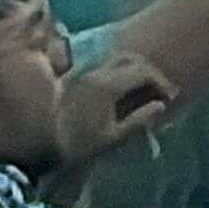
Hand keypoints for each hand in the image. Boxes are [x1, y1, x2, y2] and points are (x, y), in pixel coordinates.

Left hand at [56, 52, 176, 159]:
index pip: (143, 72)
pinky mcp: (75, 79)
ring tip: (146, 89)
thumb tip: (161, 106)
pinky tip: (124, 88)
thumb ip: (139, 120)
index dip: (161, 82)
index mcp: (106, 86)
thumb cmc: (78, 145)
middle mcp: (94, 74)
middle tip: (162, 91)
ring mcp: (83, 74)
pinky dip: (120, 72)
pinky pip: (104, 67)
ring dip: (136, 69)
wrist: (38, 147)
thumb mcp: (113, 138)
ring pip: (116, 60)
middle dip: (151, 73)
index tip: (170, 98)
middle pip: (131, 60)